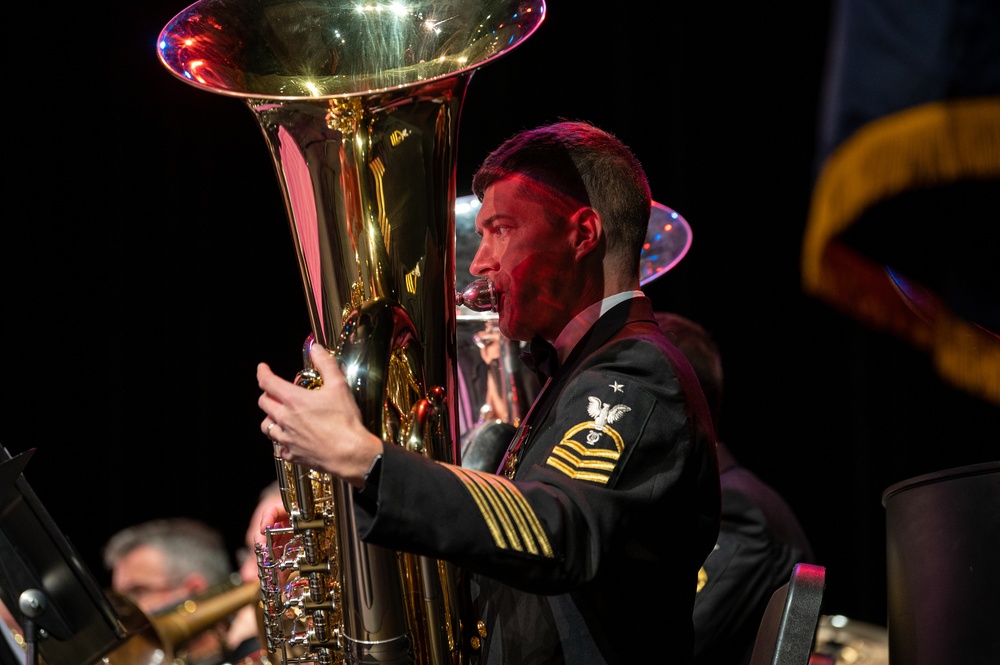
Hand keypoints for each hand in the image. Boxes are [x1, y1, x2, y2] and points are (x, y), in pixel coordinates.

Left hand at [257, 343, 383, 486]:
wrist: (350, 454)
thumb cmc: (345, 422)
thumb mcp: (339, 386)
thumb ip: (326, 365)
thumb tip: (317, 349)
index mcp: (294, 400)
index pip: (268, 383)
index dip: (262, 373)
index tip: (262, 368)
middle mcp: (285, 419)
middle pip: (264, 403)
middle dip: (267, 394)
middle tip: (275, 392)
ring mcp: (287, 438)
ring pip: (267, 426)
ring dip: (270, 418)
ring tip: (279, 416)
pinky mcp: (293, 454)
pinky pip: (279, 447)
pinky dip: (281, 441)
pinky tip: (290, 439)